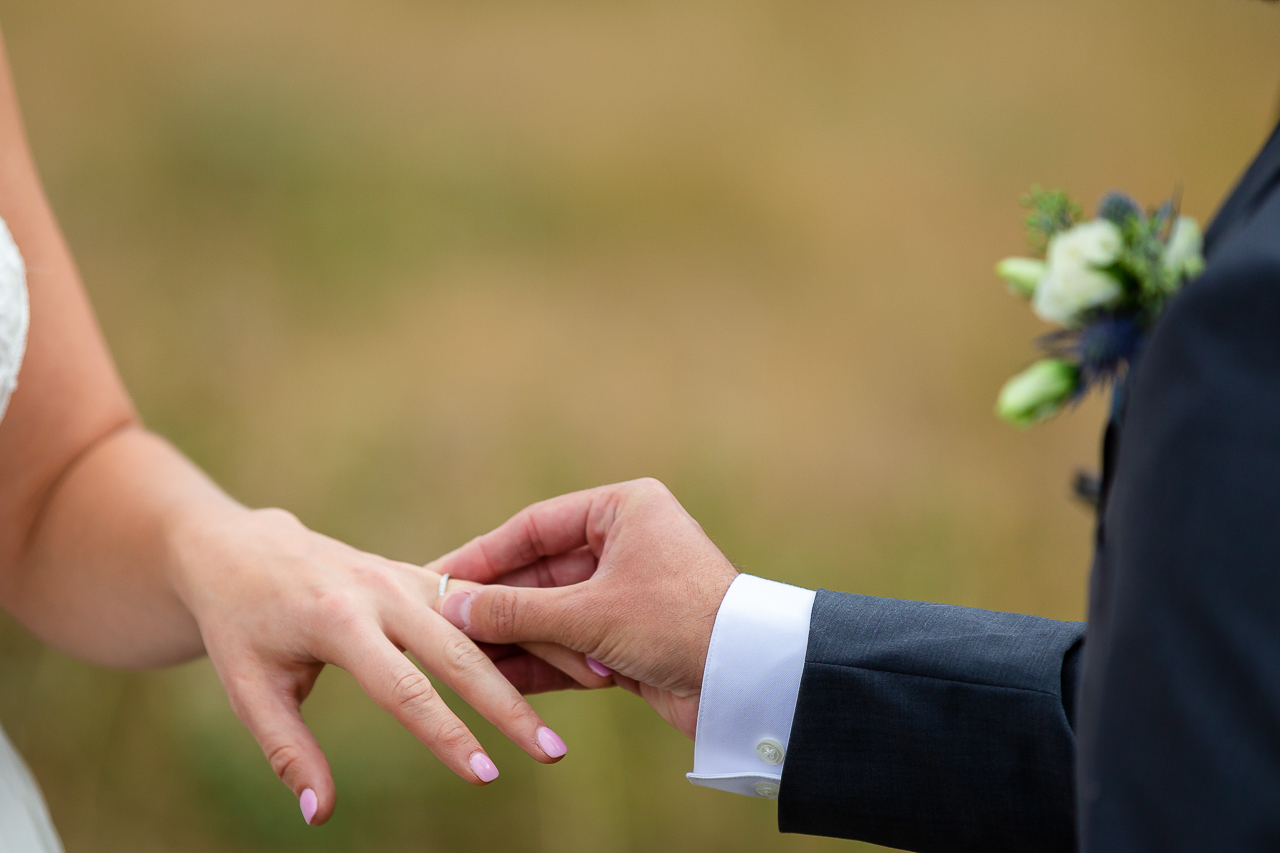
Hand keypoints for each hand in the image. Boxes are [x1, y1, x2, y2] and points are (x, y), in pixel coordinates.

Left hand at [169, 506, 584, 824]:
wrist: (245, 548)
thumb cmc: (242, 626)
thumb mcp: (248, 689)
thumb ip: (287, 751)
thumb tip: (320, 816)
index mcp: (336, 618)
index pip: (402, 688)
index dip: (445, 734)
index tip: (484, 775)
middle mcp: (381, 590)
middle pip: (460, 652)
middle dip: (510, 706)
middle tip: (552, 753)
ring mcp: (407, 577)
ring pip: (485, 618)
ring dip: (538, 651)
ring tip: (596, 682)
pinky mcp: (421, 575)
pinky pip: (481, 601)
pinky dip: (526, 622)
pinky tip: (570, 644)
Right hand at [430, 479, 737, 738]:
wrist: (750, 680)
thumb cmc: (676, 622)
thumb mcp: (589, 613)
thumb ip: (516, 610)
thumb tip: (449, 605)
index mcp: (623, 509)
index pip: (534, 527)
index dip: (483, 556)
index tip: (436, 578)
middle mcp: (625, 542)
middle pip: (540, 573)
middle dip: (494, 605)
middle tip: (440, 626)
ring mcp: (628, 591)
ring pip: (554, 612)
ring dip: (513, 637)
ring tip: (457, 658)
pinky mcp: (631, 636)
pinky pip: (572, 643)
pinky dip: (541, 661)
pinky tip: (495, 680)